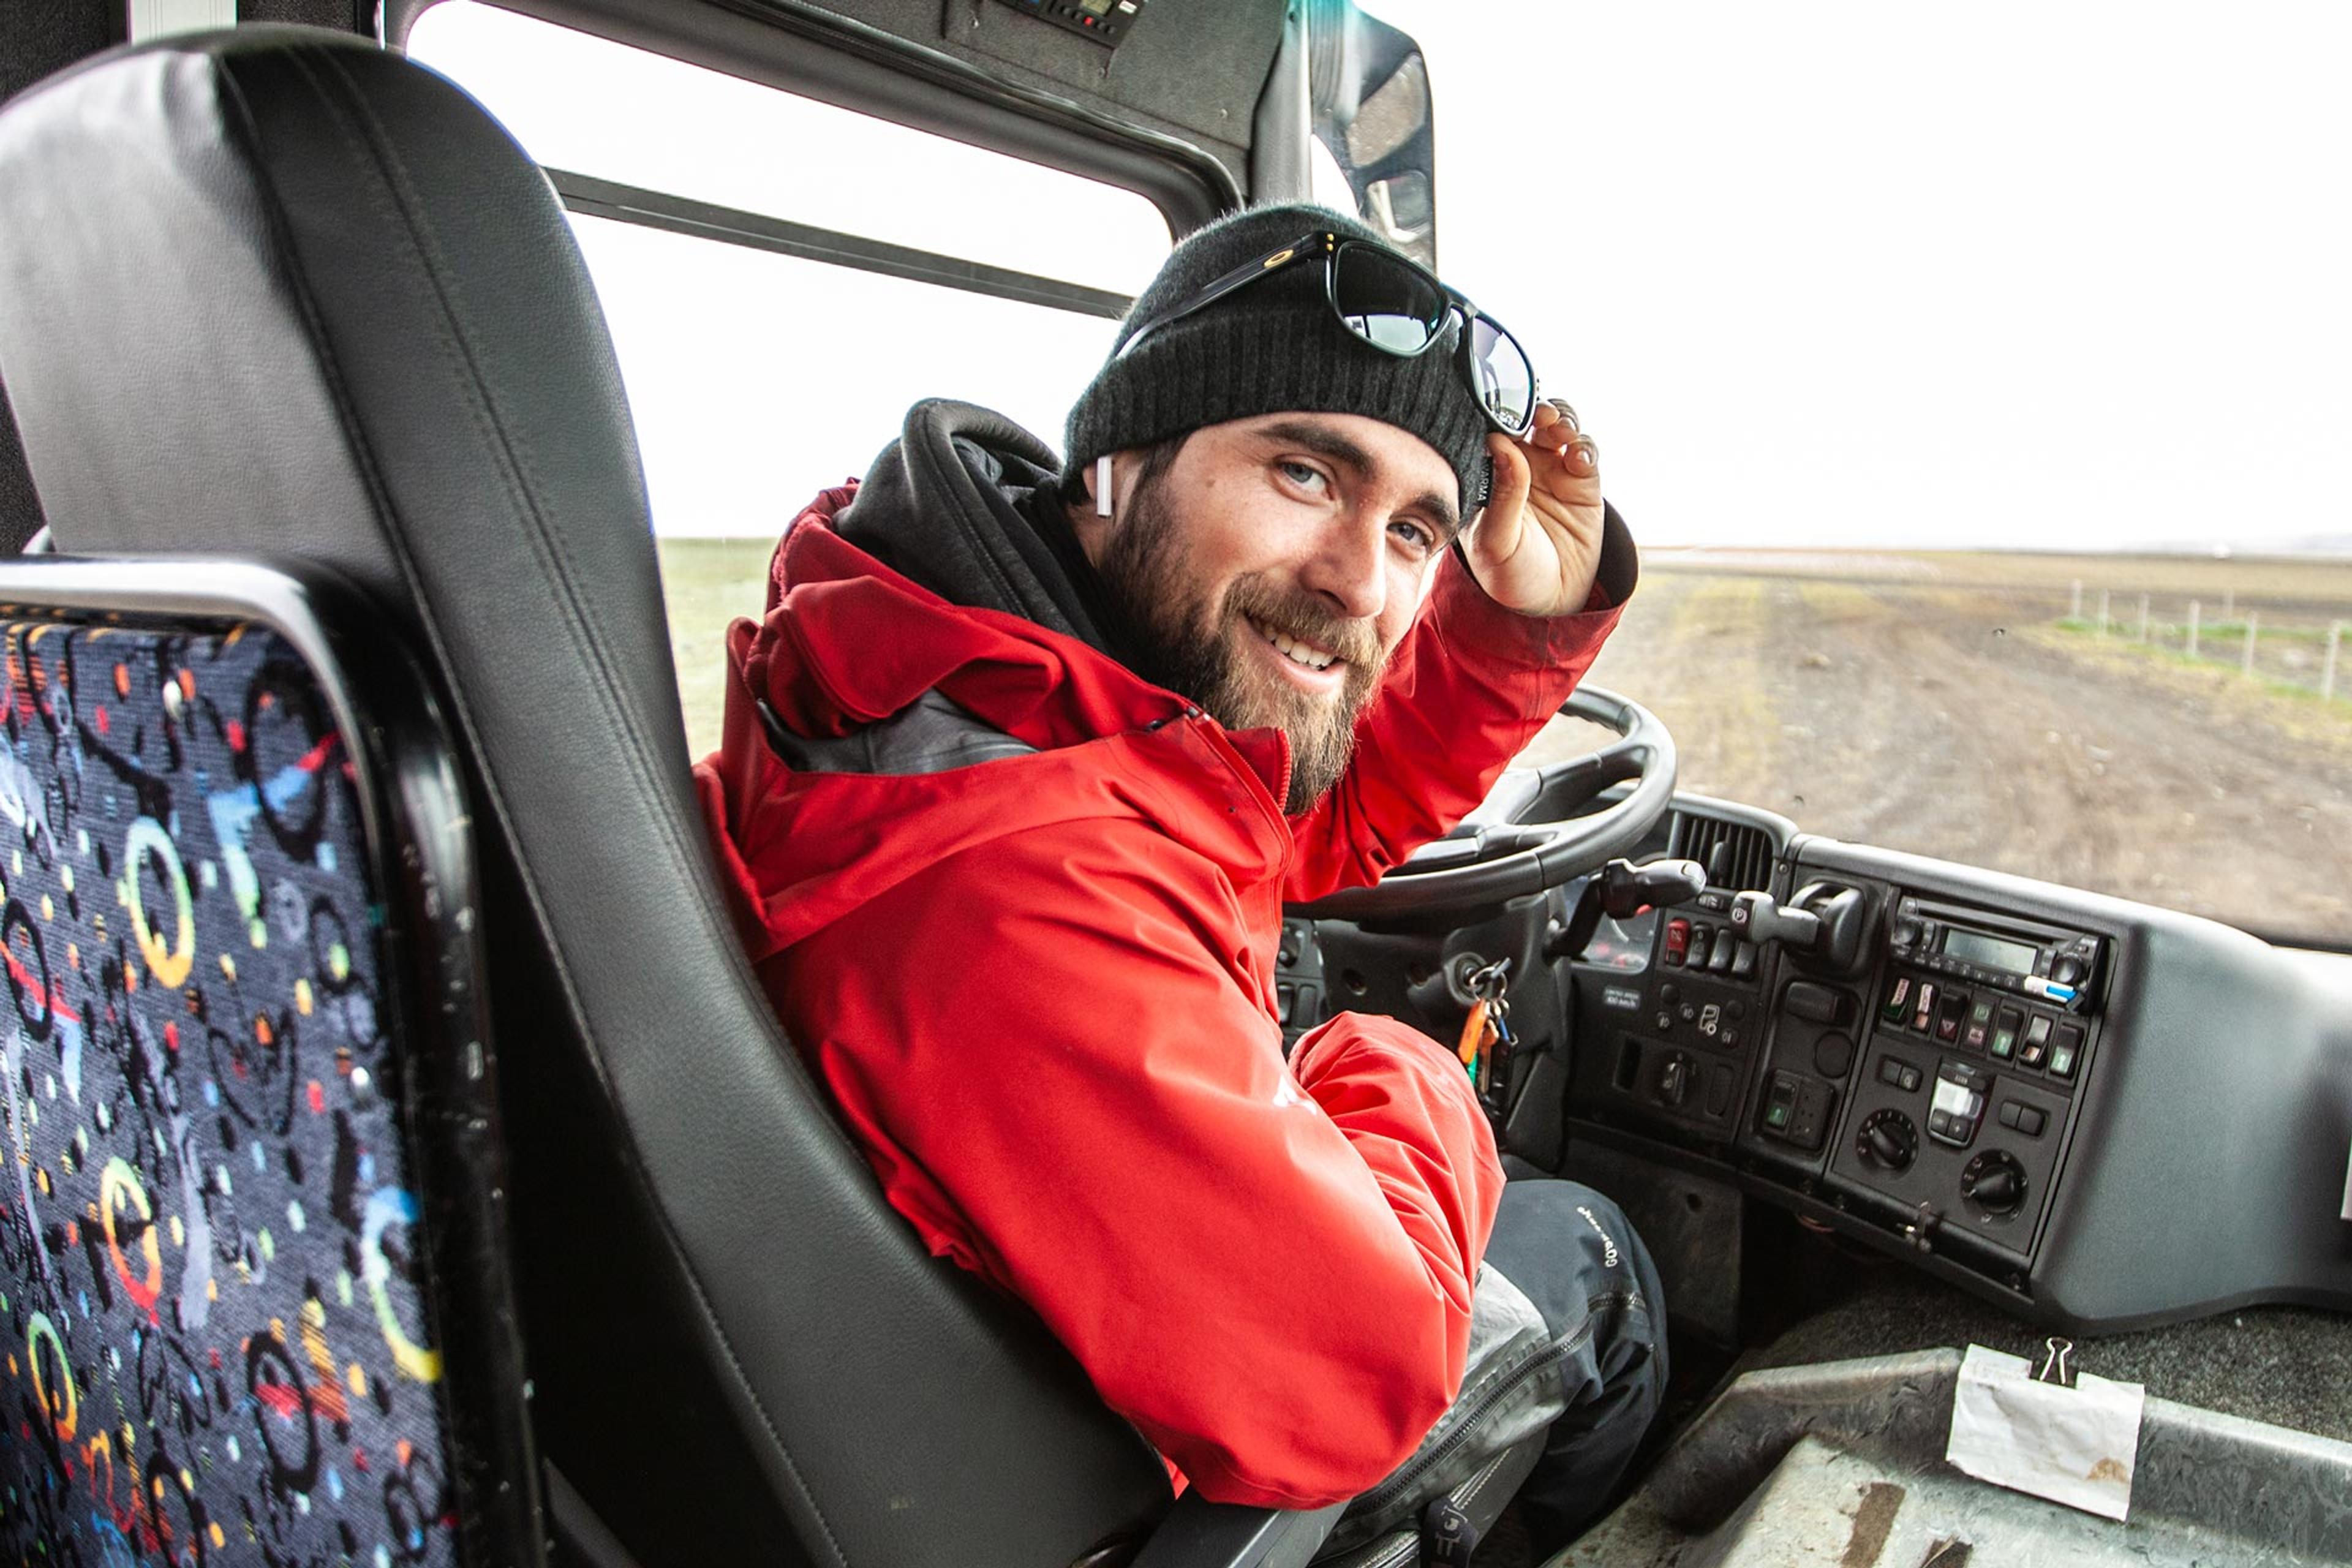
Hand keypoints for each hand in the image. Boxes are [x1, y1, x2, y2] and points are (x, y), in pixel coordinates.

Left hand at [1460, 401, 1604, 617]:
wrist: (1548, 602)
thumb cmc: (1509, 574)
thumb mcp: (1497, 541)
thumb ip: (1502, 494)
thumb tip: (1501, 443)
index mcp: (1488, 475)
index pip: (1490, 430)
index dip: (1497, 414)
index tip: (1502, 408)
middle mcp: (1519, 465)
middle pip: (1527, 418)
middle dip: (1533, 407)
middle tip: (1538, 414)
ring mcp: (1551, 470)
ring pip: (1558, 426)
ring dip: (1562, 418)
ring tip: (1561, 429)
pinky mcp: (1582, 481)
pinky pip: (1585, 452)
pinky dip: (1584, 446)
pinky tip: (1578, 456)